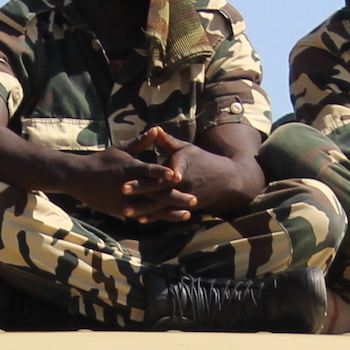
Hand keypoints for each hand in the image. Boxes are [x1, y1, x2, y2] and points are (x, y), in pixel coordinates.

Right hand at [53, 145, 188, 222]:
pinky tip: (169, 220)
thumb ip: (140, 142)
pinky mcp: (122, 210)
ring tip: (187, 214)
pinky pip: (143, 215)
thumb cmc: (101, 161)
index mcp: (132, 168)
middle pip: (157, 193)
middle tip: (194, 200)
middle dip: (177, 197)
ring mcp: (127, 201)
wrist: (79, 178)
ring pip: (153, 208)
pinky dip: (157, 217)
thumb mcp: (120, 149)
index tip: (179, 177)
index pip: (152, 171)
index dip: (166, 174)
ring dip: (172, 212)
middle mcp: (131, 186)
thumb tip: (156, 130)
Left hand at [129, 130, 255, 218]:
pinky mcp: (186, 207)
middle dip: (142, 188)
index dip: (161, 171)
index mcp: (183, 165)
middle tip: (123, 188)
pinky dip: (155, 217)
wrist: (226, 180)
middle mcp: (184, 182)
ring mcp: (185, 197)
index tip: (145, 171)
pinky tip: (140, 219)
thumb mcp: (187, 148)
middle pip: (160, 187)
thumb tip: (155, 129)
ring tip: (126, 211)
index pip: (170, 168)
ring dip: (144, 208)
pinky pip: (168, 213)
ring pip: (161, 204)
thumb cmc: (203, 160)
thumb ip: (169, 142)